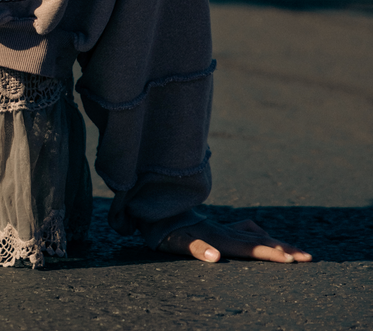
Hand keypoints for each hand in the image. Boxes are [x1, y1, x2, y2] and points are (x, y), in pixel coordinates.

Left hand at [159, 218, 311, 263]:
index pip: (251, 247)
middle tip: (308, 257)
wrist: (157, 206)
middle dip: (285, 249)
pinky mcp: (219, 227)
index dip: (271, 253)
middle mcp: (226, 231)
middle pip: (261, 240)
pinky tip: (263, 236)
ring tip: (295, 252)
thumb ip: (196, 248)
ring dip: (277, 242)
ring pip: (256, 234)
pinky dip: (260, 234)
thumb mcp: (177, 241)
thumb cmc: (165, 229)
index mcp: (219, 237)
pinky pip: (246, 230)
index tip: (291, 259)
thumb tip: (215, 256)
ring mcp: (224, 227)